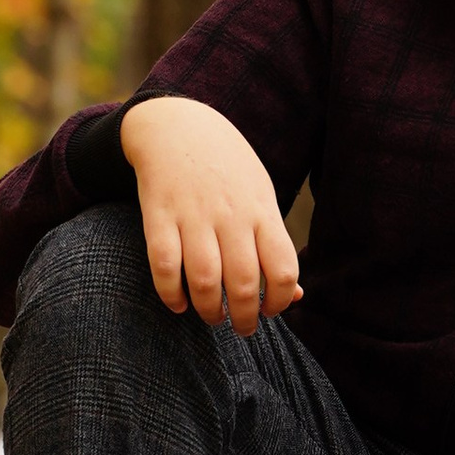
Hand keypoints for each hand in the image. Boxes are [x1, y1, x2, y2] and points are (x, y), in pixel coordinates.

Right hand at [121, 95, 301, 334]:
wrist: (176, 125)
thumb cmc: (227, 169)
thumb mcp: (261, 197)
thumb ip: (275, 245)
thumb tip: (295, 295)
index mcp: (262, 210)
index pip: (283, 268)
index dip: (281, 300)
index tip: (272, 310)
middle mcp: (231, 215)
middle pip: (243, 282)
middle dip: (245, 317)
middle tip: (242, 328)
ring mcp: (193, 215)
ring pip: (204, 280)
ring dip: (209, 311)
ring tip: (213, 318)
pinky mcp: (158, 215)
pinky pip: (164, 265)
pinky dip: (171, 293)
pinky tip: (179, 304)